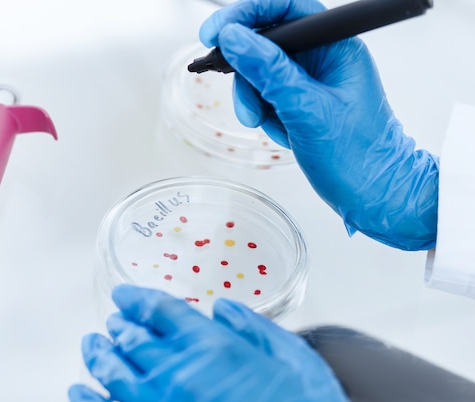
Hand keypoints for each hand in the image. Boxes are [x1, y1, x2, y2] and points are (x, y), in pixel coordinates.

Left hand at [68, 285, 355, 401]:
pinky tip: (79, 392)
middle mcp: (179, 375)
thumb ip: (255, 330)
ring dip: (98, 357)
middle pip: (133, 341)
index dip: (137, 299)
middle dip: (120, 327)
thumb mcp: (296, 361)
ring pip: (113, 376)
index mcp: (212, 348)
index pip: (161, 312)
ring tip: (91, 345)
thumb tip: (224, 308)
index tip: (124, 295)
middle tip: (113, 322)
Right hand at [199, 0, 437, 249]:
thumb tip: (234, 39)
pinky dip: (267, 117)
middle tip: (250, 108)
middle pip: (265, 44)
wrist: (376, 195)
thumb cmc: (359, 156)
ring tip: (270, 125)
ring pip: (261, 74)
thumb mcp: (306, 109)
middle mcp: (323, 58)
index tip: (214, 35)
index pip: (284, 9)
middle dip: (249, 76)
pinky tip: (284, 134)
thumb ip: (268, 71)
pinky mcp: (303, 103)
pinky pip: (268, 98)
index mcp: (335, 45)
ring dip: (256, 102)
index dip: (245, 16)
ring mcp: (311, 81)